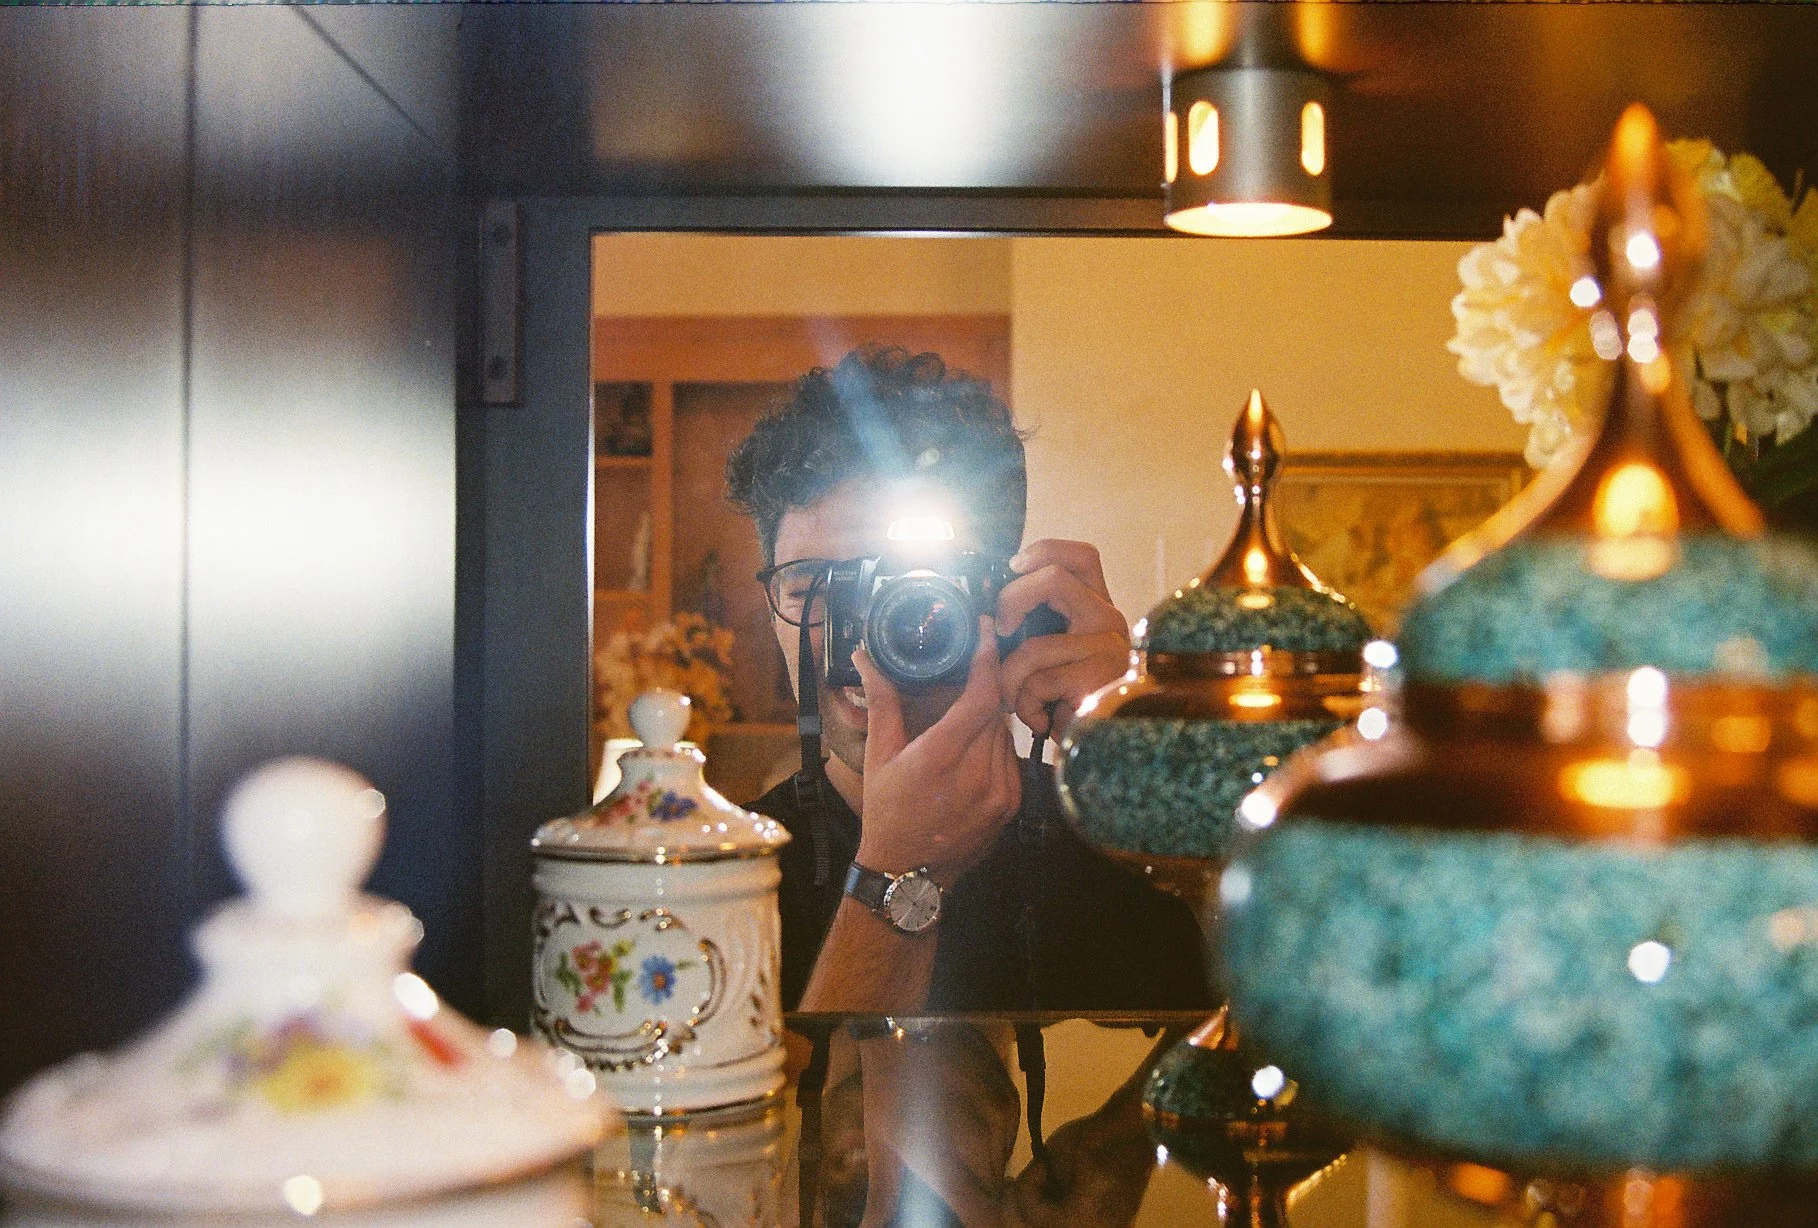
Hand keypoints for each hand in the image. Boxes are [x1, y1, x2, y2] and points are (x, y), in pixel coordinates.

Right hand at [853, 616, 1021, 886]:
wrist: (907, 875)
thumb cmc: (887, 813)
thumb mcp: (878, 756)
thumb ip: (882, 702)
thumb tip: (867, 659)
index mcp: (940, 759)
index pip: (981, 695)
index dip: (987, 657)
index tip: (986, 629)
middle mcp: (977, 776)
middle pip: (994, 709)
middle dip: (981, 688)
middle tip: (965, 674)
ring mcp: (1000, 793)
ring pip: (1004, 732)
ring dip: (986, 719)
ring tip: (959, 724)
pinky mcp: (1011, 805)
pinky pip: (1011, 757)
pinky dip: (994, 746)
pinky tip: (970, 755)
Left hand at [996, 539, 1131, 737]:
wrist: (1098, 752)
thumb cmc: (1069, 704)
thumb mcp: (1051, 656)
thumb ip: (1034, 626)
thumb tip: (989, 611)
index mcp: (1097, 610)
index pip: (1081, 556)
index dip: (1044, 550)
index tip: (1013, 568)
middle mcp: (1108, 621)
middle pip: (1053, 577)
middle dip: (1011, 600)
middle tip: (1002, 629)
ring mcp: (1106, 648)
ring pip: (1032, 644)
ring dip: (1010, 680)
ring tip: (1019, 701)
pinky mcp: (1096, 678)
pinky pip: (1037, 681)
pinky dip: (1025, 705)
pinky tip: (1040, 719)